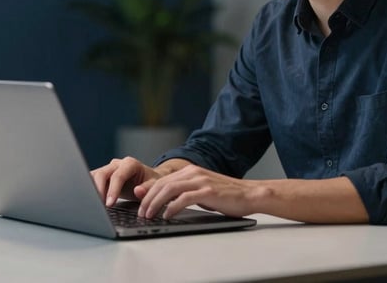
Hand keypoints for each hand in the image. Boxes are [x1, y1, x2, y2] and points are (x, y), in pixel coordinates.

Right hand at [90, 157, 160, 206]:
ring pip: (94, 176)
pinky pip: (92, 180)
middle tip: (99, 206)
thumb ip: (147, 188)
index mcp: (130, 164)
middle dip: (99, 190)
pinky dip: (89, 189)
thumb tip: (138, 191)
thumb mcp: (154, 186)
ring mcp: (108, 168)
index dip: (113, 190)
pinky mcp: (102, 175)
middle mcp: (117, 164)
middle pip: (102, 173)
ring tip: (94, 204)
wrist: (147, 180)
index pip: (118, 175)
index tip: (109, 204)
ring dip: (92, 189)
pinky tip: (91, 200)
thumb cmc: (150, 183)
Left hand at [135, 164, 258, 219]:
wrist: (249, 194)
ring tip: (149, 215)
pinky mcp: (208, 191)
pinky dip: (172, 207)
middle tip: (141, 212)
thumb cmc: (226, 195)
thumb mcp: (201, 191)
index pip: (162, 180)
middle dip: (147, 199)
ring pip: (169, 189)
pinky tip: (167, 215)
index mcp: (190, 170)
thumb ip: (184, 192)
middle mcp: (193, 172)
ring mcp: (200, 181)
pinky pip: (184, 199)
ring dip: (156, 203)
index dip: (147, 191)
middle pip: (162, 184)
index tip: (138, 202)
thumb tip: (165, 202)